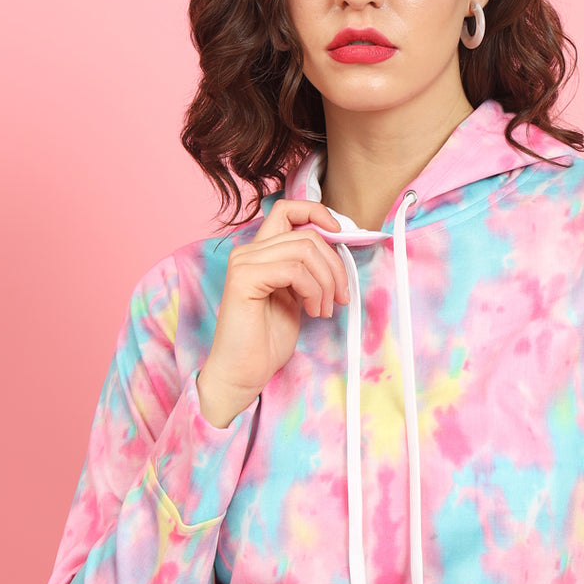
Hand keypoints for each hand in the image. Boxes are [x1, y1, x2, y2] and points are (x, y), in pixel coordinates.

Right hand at [197, 199, 348, 426]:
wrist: (243, 373)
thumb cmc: (267, 341)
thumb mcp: (297, 297)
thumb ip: (307, 270)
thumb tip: (336, 249)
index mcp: (260, 252)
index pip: (288, 210)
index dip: (317, 213)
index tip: (340, 235)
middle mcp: (248, 251)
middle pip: (306, 234)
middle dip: (334, 266)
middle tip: (340, 297)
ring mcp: (243, 263)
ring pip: (304, 249)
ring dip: (326, 281)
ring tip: (324, 309)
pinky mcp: (243, 279)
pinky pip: (294, 269)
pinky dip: (313, 290)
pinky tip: (312, 311)